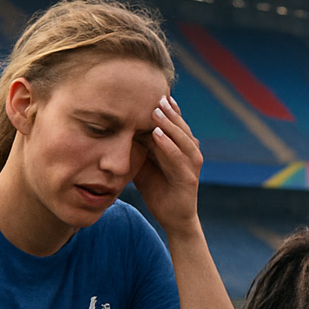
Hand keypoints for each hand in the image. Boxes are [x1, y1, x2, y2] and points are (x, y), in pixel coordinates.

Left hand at [132, 95, 203, 233]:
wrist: (173, 218)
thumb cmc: (158, 189)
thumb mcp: (144, 162)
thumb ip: (138, 145)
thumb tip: (118, 127)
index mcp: (179, 147)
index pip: (174, 122)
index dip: (166, 107)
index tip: (151, 91)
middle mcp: (188, 152)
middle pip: (180, 126)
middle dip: (169, 110)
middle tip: (155, 94)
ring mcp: (191, 165)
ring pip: (183, 138)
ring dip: (170, 123)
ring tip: (156, 109)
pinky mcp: (188, 178)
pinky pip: (179, 158)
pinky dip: (169, 145)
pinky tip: (158, 134)